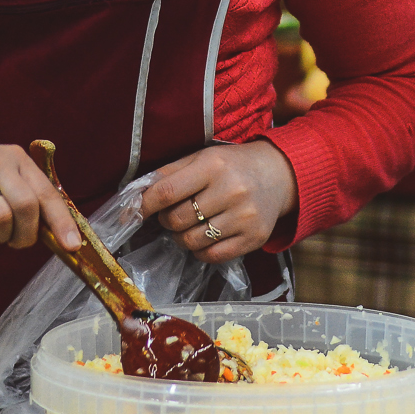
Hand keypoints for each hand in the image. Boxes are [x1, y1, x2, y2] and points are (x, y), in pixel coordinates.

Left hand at [140, 140, 298, 262]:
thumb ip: (168, 174)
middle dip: (167, 220)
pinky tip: (205, 236)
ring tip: (191, 224)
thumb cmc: (232, 165)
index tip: (136, 211)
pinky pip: (211, 256)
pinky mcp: (253, 238)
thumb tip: (135, 197)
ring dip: (182, 236)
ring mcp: (245, 217)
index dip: (145, 205)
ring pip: (191, 241)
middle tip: (175, 212)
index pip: (167, 191)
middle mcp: (231, 190)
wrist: (279, 175)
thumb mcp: (201, 157)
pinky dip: (200, 250)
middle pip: (177, 220)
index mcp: (213, 165)